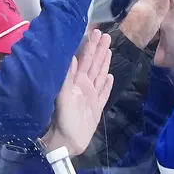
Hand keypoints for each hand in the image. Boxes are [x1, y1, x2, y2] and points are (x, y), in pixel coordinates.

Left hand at [43, 29, 113, 156]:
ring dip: (104, 62)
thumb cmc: (63, 120)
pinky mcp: (96, 107)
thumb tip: (71, 57)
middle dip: (99, 50)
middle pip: (94, 64)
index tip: (95, 32)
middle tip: (106, 35)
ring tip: (109, 50)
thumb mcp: (63, 96)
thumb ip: (67, 77)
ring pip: (100, 75)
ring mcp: (91, 97)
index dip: (90, 46)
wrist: (68, 141)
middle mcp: (83, 86)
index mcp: (75, 82)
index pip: (84, 59)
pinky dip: (107, 84)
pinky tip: (110, 77)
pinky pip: (104, 93)